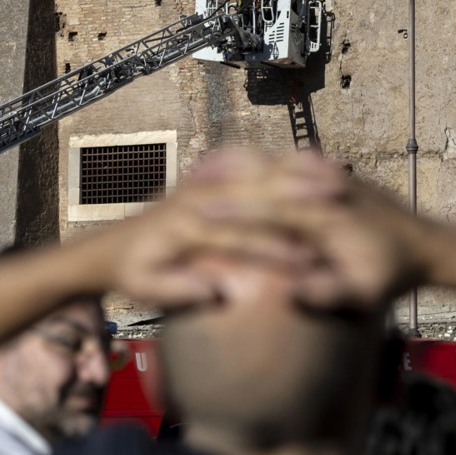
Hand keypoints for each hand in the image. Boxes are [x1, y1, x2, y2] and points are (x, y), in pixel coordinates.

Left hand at [101, 150, 347, 306]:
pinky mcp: (209, 176)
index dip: (278, 250)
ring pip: (261, 170)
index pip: (241, 237)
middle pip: (259, 193)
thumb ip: (180, 290)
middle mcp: (198, 196)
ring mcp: (204, 181)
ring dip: (300, 172)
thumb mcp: (147, 290)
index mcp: (186, 226)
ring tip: (339, 177)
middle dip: (301, 196)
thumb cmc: (134, 273)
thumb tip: (215, 291)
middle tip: (341, 200)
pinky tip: (313, 163)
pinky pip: (252, 162)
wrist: (114, 246)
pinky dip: (282, 162)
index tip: (313, 261)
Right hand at [184, 156, 435, 309]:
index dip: (231, 212)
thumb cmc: (393, 274)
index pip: (270, 208)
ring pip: (274, 167)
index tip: (196, 216)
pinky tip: (236, 171)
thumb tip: (289, 293)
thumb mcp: (366, 292)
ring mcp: (330, 179)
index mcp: (329, 216)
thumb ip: (328, 291)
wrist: (428, 245)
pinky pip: (289, 165)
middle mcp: (326, 189)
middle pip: (264, 182)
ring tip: (197, 177)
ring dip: (237, 172)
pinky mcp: (332, 178)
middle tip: (181, 194)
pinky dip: (261, 166)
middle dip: (223, 189)